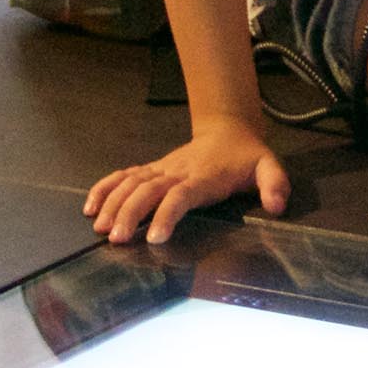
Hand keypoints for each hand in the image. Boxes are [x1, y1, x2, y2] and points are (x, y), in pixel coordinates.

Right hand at [83, 115, 289, 244]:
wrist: (228, 128)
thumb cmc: (246, 156)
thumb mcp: (268, 166)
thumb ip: (275, 185)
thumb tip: (277, 206)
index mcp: (204, 177)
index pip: (181, 195)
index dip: (167, 214)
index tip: (155, 237)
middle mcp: (177, 172)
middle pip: (148, 191)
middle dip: (129, 214)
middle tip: (116, 239)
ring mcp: (161, 169)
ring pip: (131, 183)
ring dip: (113, 204)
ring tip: (99, 229)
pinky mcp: (152, 169)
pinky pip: (124, 175)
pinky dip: (105, 188)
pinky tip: (90, 206)